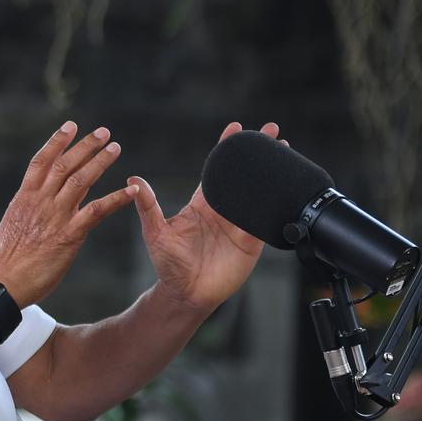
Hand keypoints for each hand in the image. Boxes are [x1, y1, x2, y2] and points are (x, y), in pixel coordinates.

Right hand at [0, 122, 137, 307]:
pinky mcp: (69, 235)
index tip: (71, 126)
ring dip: (100, 162)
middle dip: (85, 146)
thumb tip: (30, 200)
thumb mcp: (11, 224)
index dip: (57, 142)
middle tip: (103, 132)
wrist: (5, 283)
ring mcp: (55, 216)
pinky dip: (116, 199)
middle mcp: (41, 201)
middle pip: (65, 165)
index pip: (41, 161)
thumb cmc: (6, 259)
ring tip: (115, 148)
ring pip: (81, 180)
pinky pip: (97, 211)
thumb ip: (25, 209)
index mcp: (25, 197)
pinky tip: (131, 191)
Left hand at [131, 122, 283, 312]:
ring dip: (272, 171)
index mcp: (201, 203)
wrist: (186, 293)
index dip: (225, 148)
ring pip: (258, 192)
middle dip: (256, 151)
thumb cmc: (168, 264)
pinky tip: (288, 184)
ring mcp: (238, 224)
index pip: (215, 169)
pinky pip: (266, 217)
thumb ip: (147, 206)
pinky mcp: (251, 240)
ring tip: (285, 149)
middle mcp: (222, 209)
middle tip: (269, 129)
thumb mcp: (155, 232)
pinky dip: (276, 202)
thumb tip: (133, 180)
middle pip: (242, 174)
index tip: (234, 127)